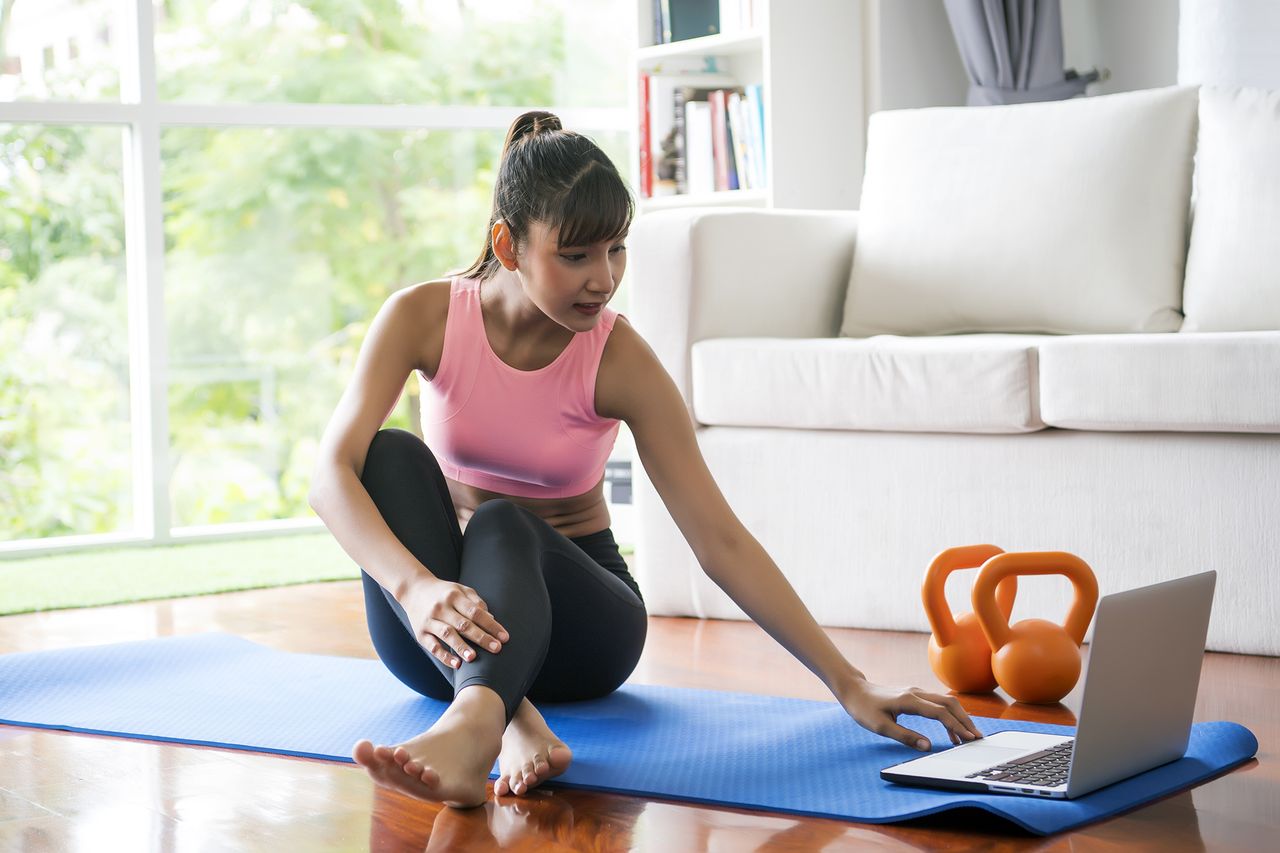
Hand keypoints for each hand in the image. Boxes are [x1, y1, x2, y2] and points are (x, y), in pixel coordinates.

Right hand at [399, 576, 508, 669]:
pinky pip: (433, 646)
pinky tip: (456, 664)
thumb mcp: (460, 590)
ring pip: (447, 634)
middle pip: (464, 624)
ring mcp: (430, 620)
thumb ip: (476, 603)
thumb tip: (491, 618)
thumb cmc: (443, 592)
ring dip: (461, 647)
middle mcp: (441, 608)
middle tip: (496, 649)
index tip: (504, 637)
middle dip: (481, 638)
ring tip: (473, 657)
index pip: (476, 612)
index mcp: (454, 596)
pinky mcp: (420, 633)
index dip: (491, 625)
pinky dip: (444, 656)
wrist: (414, 590)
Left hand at [839, 678, 983, 751]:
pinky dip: (949, 716)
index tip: (969, 739)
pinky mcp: (915, 695)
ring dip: (959, 718)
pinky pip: (938, 704)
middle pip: (949, 704)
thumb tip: (928, 746)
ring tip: (968, 737)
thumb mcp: (881, 727)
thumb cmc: (864, 708)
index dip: (957, 726)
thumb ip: (905, 737)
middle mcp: (916, 693)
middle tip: (977, 738)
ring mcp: (917, 692)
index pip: (940, 713)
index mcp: (909, 701)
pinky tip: (951, 731)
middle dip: (965, 720)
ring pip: (946, 702)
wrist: (854, 690)